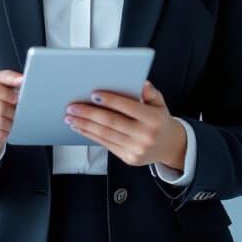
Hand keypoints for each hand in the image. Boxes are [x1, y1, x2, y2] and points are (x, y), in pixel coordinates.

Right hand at [0, 69, 22, 165]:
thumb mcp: (5, 90)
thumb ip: (11, 82)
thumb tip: (22, 79)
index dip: (9, 93)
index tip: (17, 98)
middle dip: (11, 110)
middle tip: (17, 113)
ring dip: (8, 123)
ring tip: (11, 122)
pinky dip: (4, 133)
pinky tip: (5, 131)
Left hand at [64, 81, 186, 170]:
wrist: (171, 146)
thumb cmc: (160, 120)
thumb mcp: (160, 102)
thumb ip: (149, 92)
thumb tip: (140, 83)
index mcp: (153, 119)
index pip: (128, 107)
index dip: (110, 100)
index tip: (93, 94)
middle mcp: (145, 135)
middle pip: (111, 122)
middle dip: (89, 114)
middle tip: (73, 107)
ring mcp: (136, 149)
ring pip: (105, 135)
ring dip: (85, 125)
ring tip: (71, 117)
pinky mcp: (128, 158)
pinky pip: (106, 144)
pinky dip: (90, 135)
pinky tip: (81, 128)